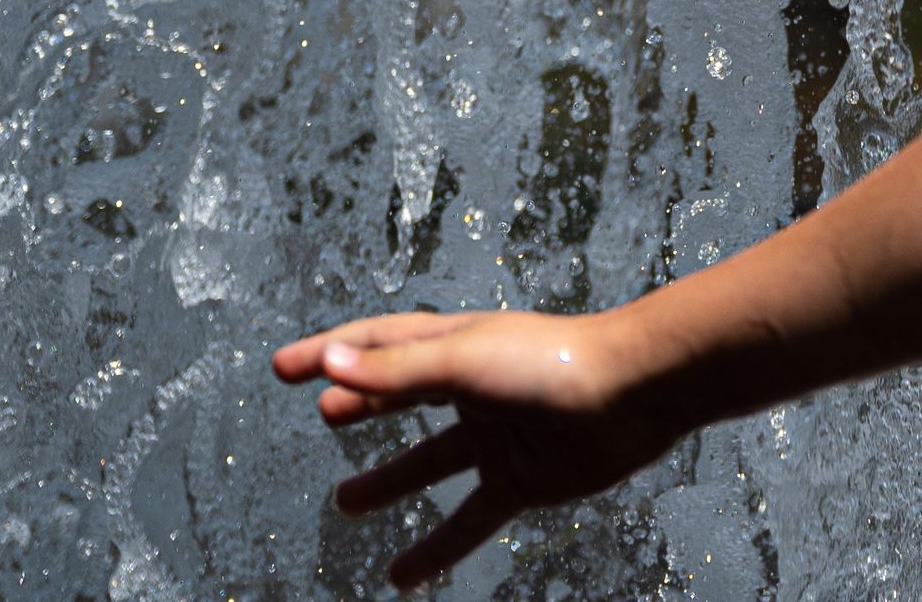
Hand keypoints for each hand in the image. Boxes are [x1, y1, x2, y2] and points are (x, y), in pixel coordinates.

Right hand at [271, 309, 679, 589]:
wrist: (637, 394)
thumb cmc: (554, 362)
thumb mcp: (464, 362)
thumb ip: (395, 371)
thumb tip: (328, 363)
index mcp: (456, 345)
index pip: (377, 344)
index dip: (331, 353)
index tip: (284, 368)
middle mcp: (473, 388)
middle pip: (403, 397)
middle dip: (362, 404)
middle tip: (326, 417)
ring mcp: (497, 436)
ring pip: (430, 464)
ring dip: (389, 483)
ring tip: (344, 503)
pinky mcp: (522, 481)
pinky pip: (469, 520)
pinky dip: (436, 549)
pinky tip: (402, 580)